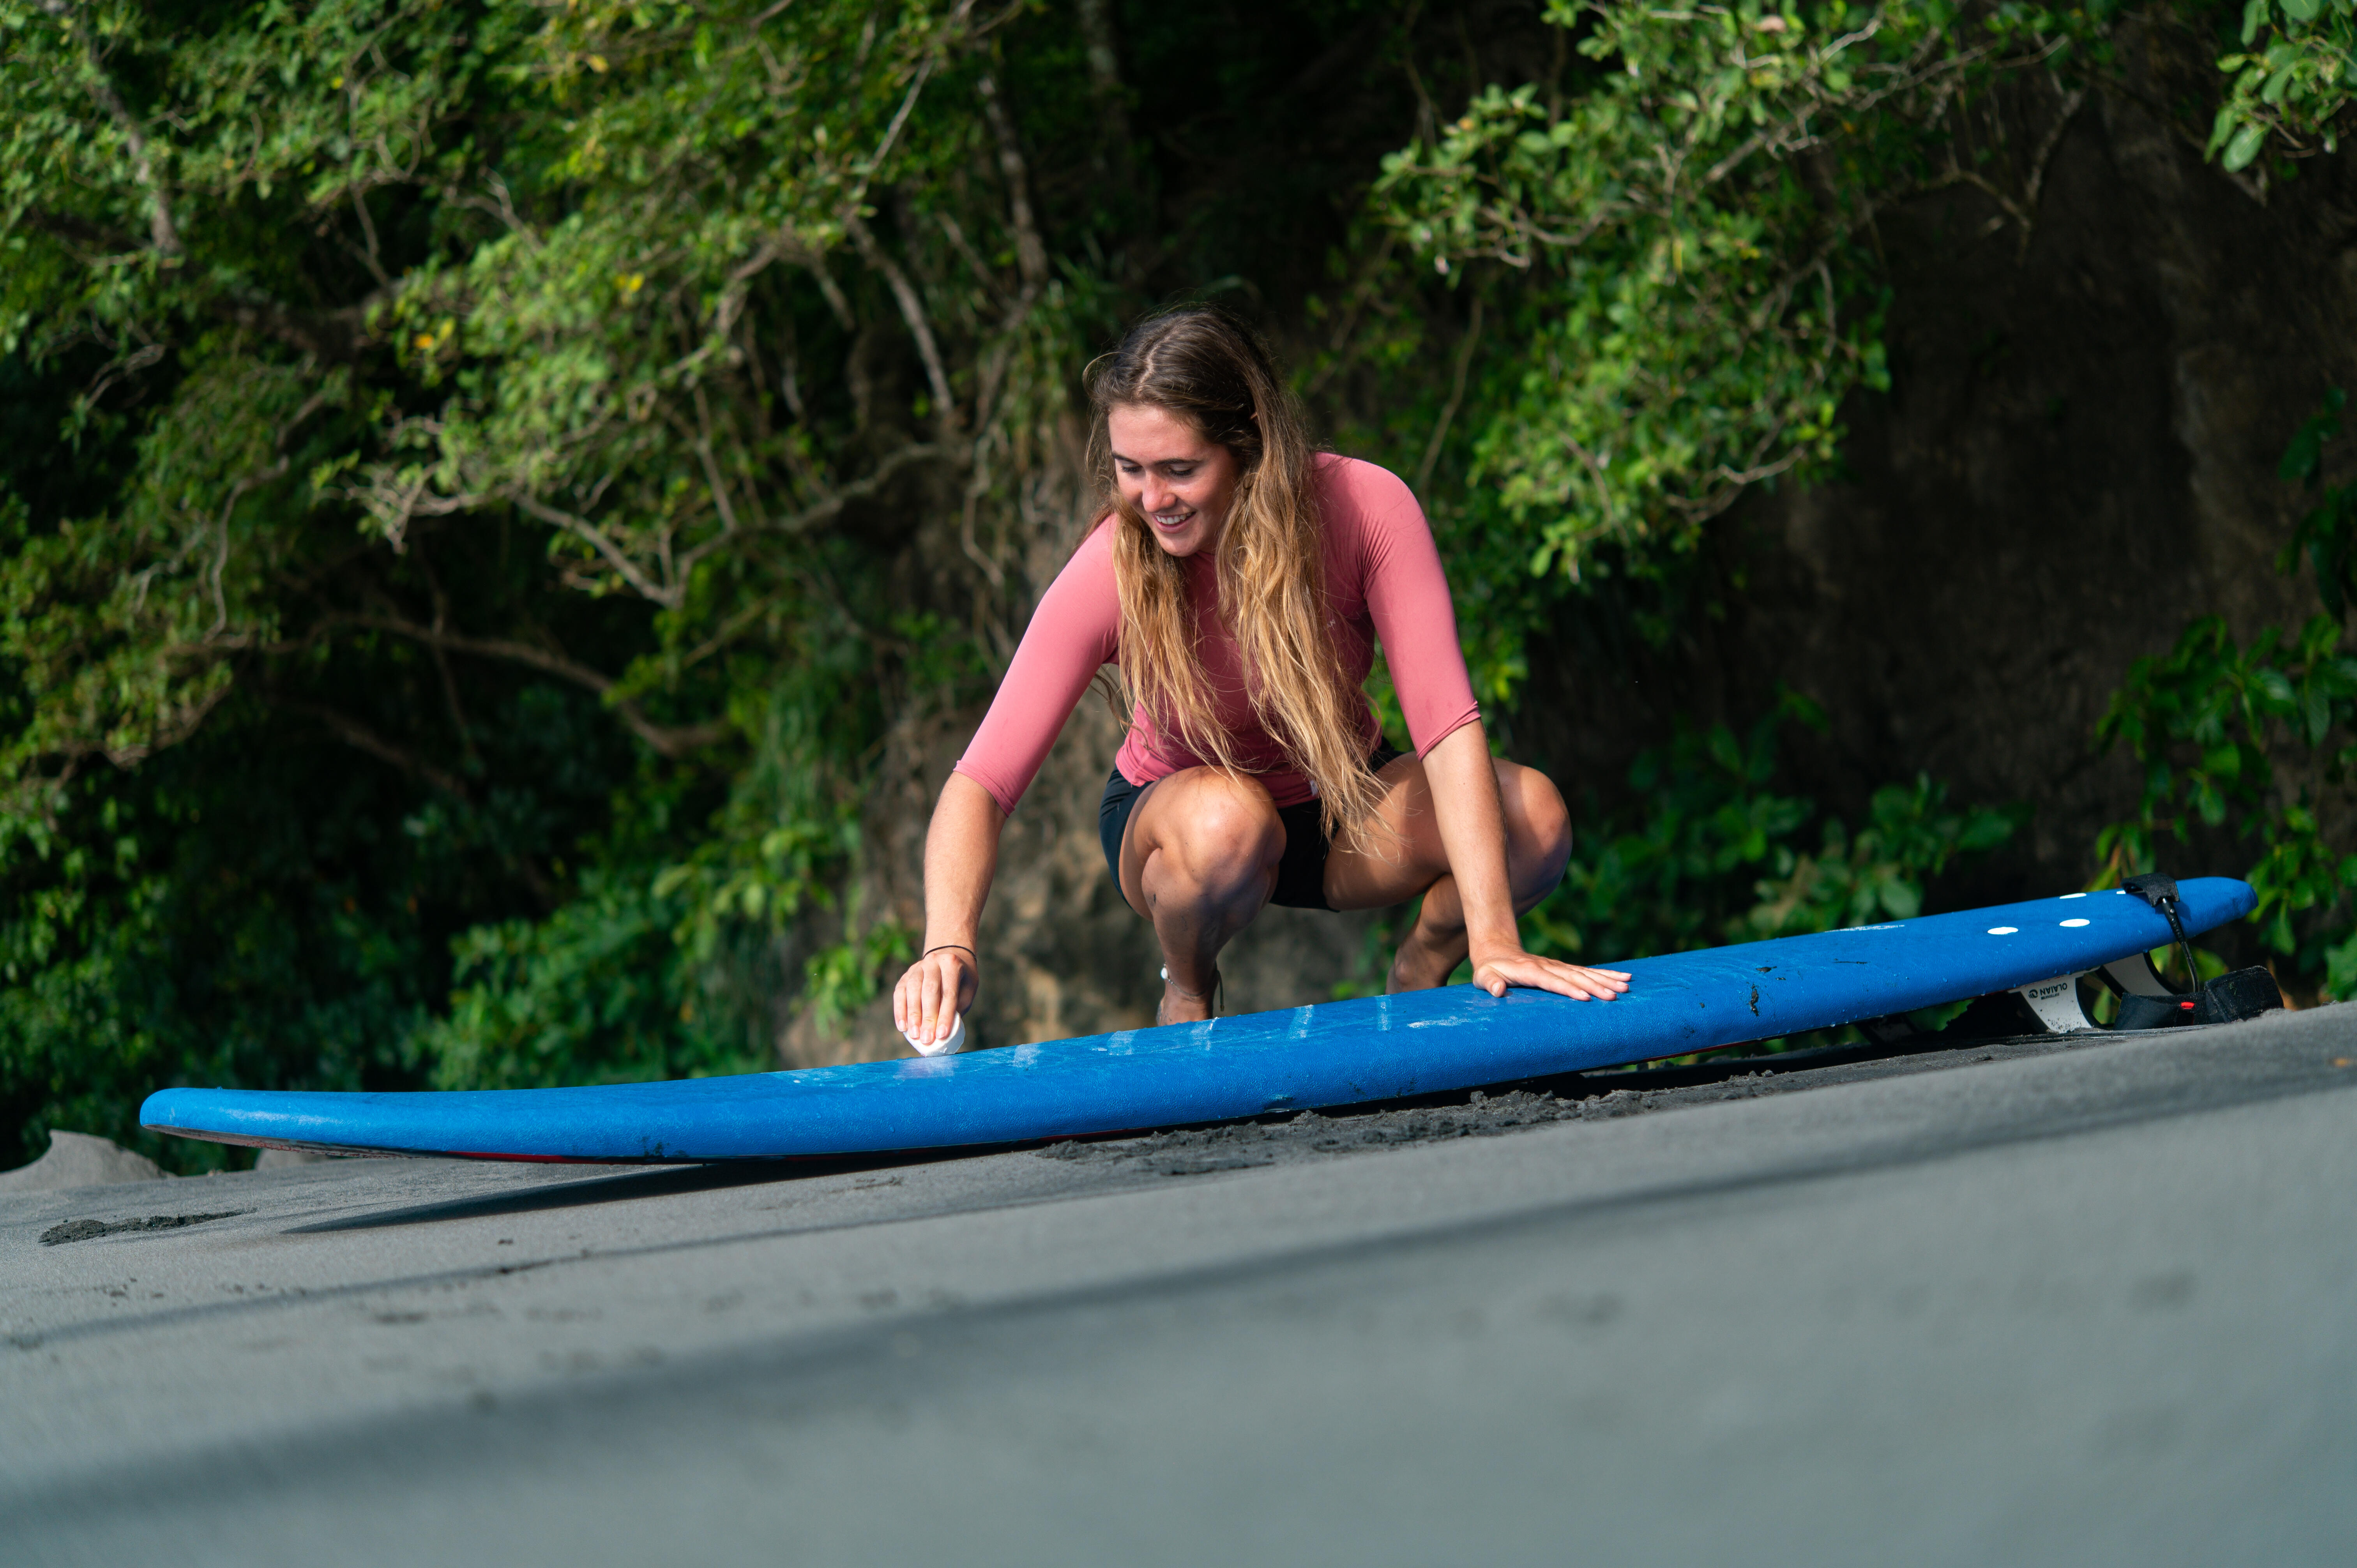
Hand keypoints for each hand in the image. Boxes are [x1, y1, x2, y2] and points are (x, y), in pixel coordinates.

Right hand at [892, 945, 978, 1050]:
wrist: (948, 955)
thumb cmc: (961, 979)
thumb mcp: (967, 990)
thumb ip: (957, 1007)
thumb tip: (942, 1030)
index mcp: (952, 964)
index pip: (948, 993)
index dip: (945, 1015)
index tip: (942, 1034)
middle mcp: (933, 962)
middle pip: (929, 991)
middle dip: (927, 1017)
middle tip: (927, 1038)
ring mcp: (917, 967)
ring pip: (912, 991)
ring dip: (912, 1015)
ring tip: (914, 1035)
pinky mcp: (905, 975)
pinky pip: (899, 993)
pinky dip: (900, 1011)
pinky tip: (902, 1027)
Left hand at [1468, 946, 1630, 1001]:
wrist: (1496, 949)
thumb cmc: (1489, 968)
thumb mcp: (1483, 976)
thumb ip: (1490, 982)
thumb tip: (1496, 990)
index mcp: (1530, 972)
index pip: (1551, 982)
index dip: (1567, 989)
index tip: (1585, 997)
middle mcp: (1548, 967)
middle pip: (1574, 977)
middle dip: (1595, 986)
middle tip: (1615, 996)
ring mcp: (1557, 966)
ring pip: (1585, 973)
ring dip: (1605, 979)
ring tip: (1626, 986)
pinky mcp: (1563, 968)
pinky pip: (1587, 971)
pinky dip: (1605, 974)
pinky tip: (1623, 977)